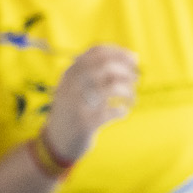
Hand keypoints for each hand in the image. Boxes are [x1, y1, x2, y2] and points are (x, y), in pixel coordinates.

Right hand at [42, 44, 139, 162]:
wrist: (56, 140)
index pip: (98, 52)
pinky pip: (114, 111)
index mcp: (70, 73)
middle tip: (135, 78)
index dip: (120, 52)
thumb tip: (132, 57)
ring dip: (128, 91)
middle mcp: (72, 85)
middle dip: (126, 70)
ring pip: (113, 87)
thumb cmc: (74, 109)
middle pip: (106, 66)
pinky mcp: (86, 123)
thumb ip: (95, 71)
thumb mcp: (75, 86)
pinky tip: (121, 112)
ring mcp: (78, 104)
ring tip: (131, 98)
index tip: (134, 59)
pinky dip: (122, 111)